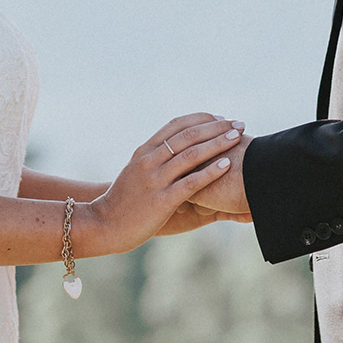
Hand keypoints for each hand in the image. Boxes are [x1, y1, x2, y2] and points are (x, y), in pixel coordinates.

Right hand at [74, 114, 241, 257]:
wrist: (104, 225)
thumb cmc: (124, 201)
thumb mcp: (135, 172)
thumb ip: (153, 159)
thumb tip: (175, 149)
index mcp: (144, 151)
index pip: (176, 124)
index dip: (201, 119)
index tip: (221, 118)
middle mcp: (149, 160)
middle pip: (188, 136)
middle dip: (216, 128)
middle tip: (238, 124)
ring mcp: (155, 180)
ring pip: (191, 155)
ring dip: (217, 144)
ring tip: (237, 138)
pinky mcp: (161, 200)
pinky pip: (190, 183)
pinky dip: (210, 172)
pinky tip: (227, 165)